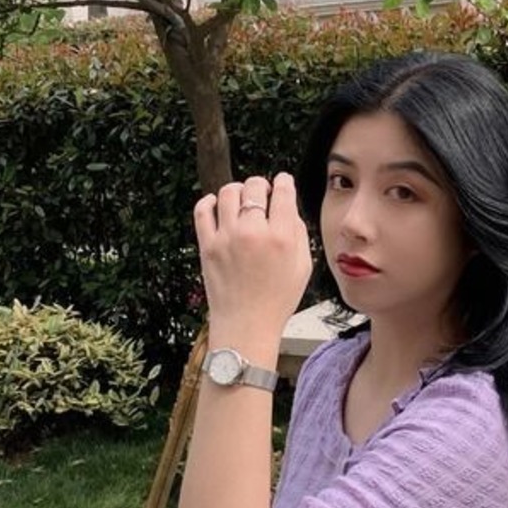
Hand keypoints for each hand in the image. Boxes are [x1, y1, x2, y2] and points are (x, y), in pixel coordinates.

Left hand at [193, 172, 312, 340]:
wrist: (246, 326)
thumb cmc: (276, 301)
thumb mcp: (303, 268)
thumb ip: (299, 233)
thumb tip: (289, 208)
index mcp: (282, 237)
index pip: (283, 191)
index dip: (284, 182)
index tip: (283, 183)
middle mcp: (254, 233)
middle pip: (254, 186)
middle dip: (261, 186)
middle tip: (262, 195)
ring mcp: (227, 237)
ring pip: (229, 192)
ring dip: (237, 191)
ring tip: (241, 201)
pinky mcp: (207, 246)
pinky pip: (203, 209)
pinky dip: (210, 202)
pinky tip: (218, 207)